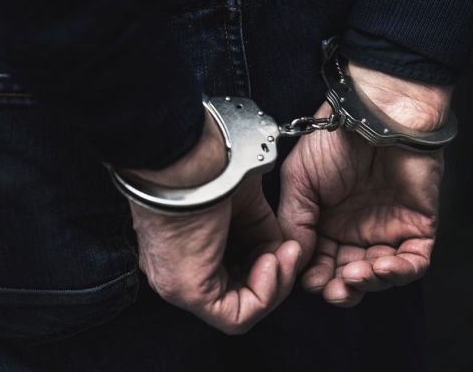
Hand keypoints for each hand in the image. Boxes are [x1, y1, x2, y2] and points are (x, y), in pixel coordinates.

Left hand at [126, 115, 301, 333]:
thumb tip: (285, 253)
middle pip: (241, 297)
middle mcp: (181, 273)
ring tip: (283, 254)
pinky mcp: (188, 291)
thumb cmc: (212, 169)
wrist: (190, 157)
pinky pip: (235, 316)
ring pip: (240, 311)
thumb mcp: (251, 208)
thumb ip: (265, 236)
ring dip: (275, 285)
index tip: (287, 244)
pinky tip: (271, 261)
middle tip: (290, 251)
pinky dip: (264, 293)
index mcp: (190, 251)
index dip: (270, 266)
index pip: (238, 277)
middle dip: (277, 278)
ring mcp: (181, 286)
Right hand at [278, 61, 451, 306]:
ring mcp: (390, 230)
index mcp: (328, 223)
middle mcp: (358, 231)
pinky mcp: (419, 226)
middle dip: (341, 289)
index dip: (316, 279)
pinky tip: (381, 266)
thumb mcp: (298, 180)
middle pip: (351, 278)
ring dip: (368, 283)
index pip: (322, 265)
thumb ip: (294, 222)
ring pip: (382, 276)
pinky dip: (399, 272)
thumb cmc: (337, 140)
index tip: (309, 279)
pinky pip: (414, 263)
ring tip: (355, 275)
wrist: (377, 114)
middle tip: (333, 287)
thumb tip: (293, 260)